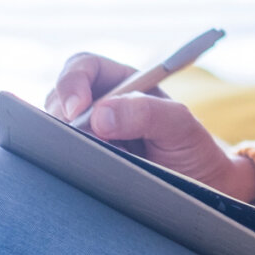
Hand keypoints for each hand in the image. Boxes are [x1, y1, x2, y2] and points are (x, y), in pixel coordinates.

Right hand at [45, 53, 254, 202]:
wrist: (201, 187)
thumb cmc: (192, 149)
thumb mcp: (181, 126)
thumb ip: (148, 113)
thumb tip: (100, 115)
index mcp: (124, 84)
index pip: (85, 67)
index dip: (73, 82)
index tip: (77, 109)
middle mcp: (101, 106)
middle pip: (59, 97)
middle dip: (59, 114)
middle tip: (76, 139)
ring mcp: (89, 135)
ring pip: (54, 129)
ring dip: (61, 140)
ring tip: (90, 157)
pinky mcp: (83, 161)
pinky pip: (59, 156)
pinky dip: (62, 161)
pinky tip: (81, 170)